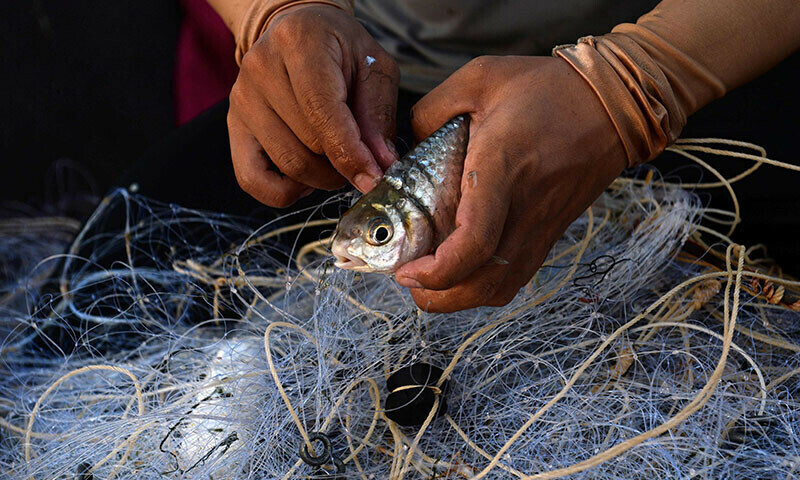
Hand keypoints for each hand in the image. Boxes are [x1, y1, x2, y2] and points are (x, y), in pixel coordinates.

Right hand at [228, 4, 399, 206]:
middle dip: (342, 164)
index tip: (373, 178)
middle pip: (308, 145)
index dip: (350, 153)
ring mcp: (243, 99)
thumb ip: (378, 115)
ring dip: (321, 177)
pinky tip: (304, 178)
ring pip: (288, 165)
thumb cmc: (339, 51)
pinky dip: (285, 191)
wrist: (298, 32)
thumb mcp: (373, 68)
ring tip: (336, 161)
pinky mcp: (234, 125)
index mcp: (299, 43)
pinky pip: (252, 180)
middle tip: (360, 158)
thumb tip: (382, 164)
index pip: (322, 112)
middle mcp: (261, 69)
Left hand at [395, 56, 626, 311]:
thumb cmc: (546, 89)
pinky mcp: (548, 234)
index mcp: (502, 169)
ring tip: (429, 280)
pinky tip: (462, 270)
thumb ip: (430, 110)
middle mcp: (523, 209)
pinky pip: (514, 278)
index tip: (407, 269)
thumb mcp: (478, 79)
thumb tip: (402, 146)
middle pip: (483, 284)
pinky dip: (482, 288)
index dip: (437, 270)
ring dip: (458, 297)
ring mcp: (540, 228)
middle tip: (408, 279)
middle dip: (438, 297)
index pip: (474, 242)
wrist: (612, 104)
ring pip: (499, 289)